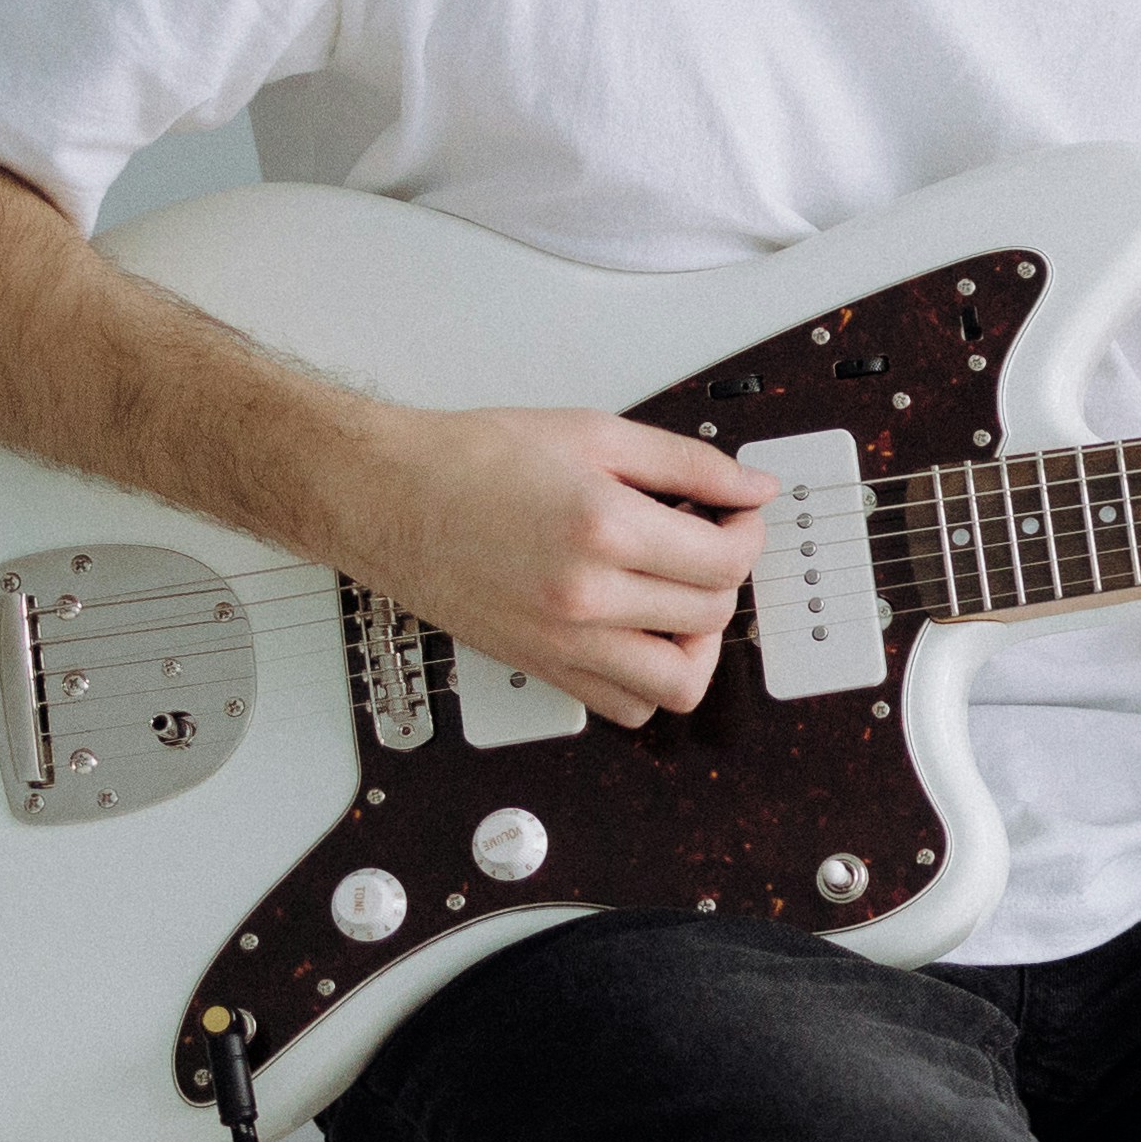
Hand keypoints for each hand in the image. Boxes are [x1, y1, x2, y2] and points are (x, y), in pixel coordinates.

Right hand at [342, 406, 774, 725]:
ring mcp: (563, 643)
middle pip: (712, 617)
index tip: (737, 516)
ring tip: (681, 598)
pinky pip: (627, 707)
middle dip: (726, 575)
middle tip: (705, 540)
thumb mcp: (594, 434)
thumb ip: (689, 462)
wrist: (387, 496)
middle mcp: (586, 597)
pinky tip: (641, 632)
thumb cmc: (471, 460)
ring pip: (680, 683)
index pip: (726, 562)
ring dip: (700, 643)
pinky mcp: (543, 668)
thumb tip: (754, 488)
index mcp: (605, 529)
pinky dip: (651, 681)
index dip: (748, 534)